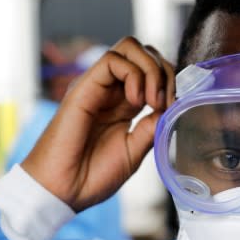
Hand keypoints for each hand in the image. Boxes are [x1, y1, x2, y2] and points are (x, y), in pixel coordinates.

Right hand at [22, 37, 174, 211]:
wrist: (63, 192)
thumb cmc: (92, 176)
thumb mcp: (134, 150)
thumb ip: (151, 126)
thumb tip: (170, 107)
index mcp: (124, 104)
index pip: (153, 71)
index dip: (171, 81)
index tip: (176, 108)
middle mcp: (111, 90)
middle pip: (144, 52)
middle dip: (165, 71)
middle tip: (166, 102)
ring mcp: (97, 86)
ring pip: (130, 47)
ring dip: (152, 70)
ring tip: (152, 101)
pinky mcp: (84, 86)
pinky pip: (113, 60)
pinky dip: (134, 75)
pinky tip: (136, 101)